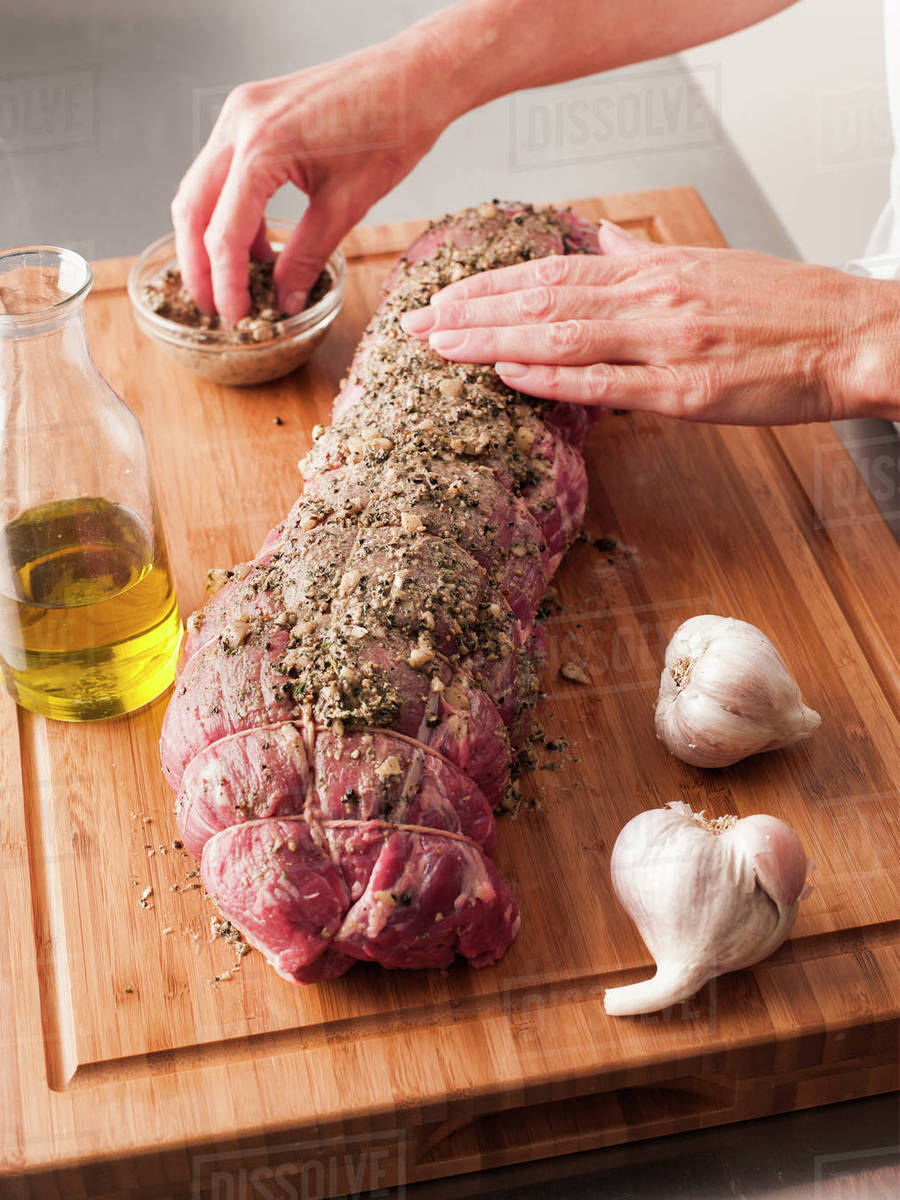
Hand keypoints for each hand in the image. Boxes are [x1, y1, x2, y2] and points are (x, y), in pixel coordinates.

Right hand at [171, 40, 446, 325]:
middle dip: (199, 266)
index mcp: (261, 147)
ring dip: (211, 238)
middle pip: (192, 209)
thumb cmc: (392, 129)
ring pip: (199, 189)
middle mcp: (238, 123)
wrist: (413, 76)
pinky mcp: (250, 112)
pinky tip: (257, 244)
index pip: (223, 233)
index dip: (226, 285)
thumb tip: (284, 302)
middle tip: (214, 307)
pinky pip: (222, 170)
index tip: (234, 319)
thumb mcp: (347, 205)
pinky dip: (229, 210)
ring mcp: (239, 113)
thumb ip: (307, 258)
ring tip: (239, 282)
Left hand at [400, 221, 899, 423]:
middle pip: (542, 299)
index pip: (553, 271)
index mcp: (655, 270)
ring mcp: (668, 342)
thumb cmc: (786, 307)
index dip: (491, 285)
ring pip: (563, 334)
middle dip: (471, 312)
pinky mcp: (689, 391)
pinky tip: (508, 375)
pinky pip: (609, 382)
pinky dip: (553, 377)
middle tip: (414, 326)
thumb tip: (597, 237)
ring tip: (440, 347)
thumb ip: (644, 257)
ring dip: (493, 340)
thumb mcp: (709, 264)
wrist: (854, 336)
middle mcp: (653, 298)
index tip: (443, 298)